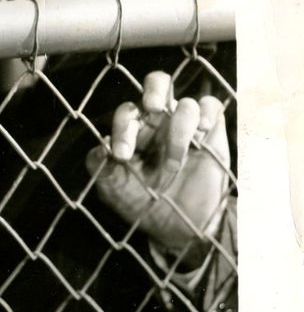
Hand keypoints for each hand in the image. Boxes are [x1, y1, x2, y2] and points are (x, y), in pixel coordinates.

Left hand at [86, 71, 228, 259]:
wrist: (179, 228)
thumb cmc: (141, 205)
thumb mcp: (113, 189)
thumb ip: (100, 166)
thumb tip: (100, 146)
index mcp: (133, 131)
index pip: (127, 113)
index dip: (123, 129)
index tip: (122, 156)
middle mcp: (159, 122)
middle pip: (158, 83)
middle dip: (154, 90)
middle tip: (152, 108)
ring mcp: (186, 126)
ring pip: (185, 103)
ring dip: (180, 127)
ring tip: (176, 158)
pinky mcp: (212, 134)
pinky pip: (212, 107)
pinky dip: (208, 112)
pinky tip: (203, 130)